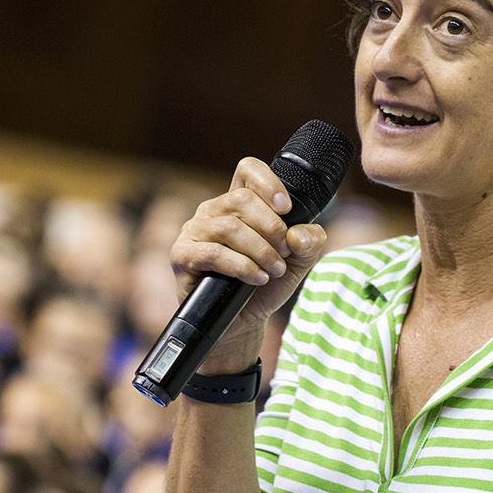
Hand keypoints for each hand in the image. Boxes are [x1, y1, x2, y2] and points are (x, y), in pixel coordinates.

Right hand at [170, 157, 328, 369]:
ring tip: (273, 271)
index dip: (268, 183)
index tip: (286, 208)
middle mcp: (213, 210)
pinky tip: (256, 278)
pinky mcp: (182, 255)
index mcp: (239, 202)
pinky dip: (241, 266)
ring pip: (229, 226)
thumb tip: (297, 233)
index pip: (248, 170)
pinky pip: (213, 253)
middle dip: (271, 228)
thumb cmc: (267, 283)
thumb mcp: (299, 261)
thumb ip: (310, 241)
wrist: (243, 322)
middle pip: (242, 198)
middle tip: (284, 253)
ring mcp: (194, 230)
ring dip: (260, 250)